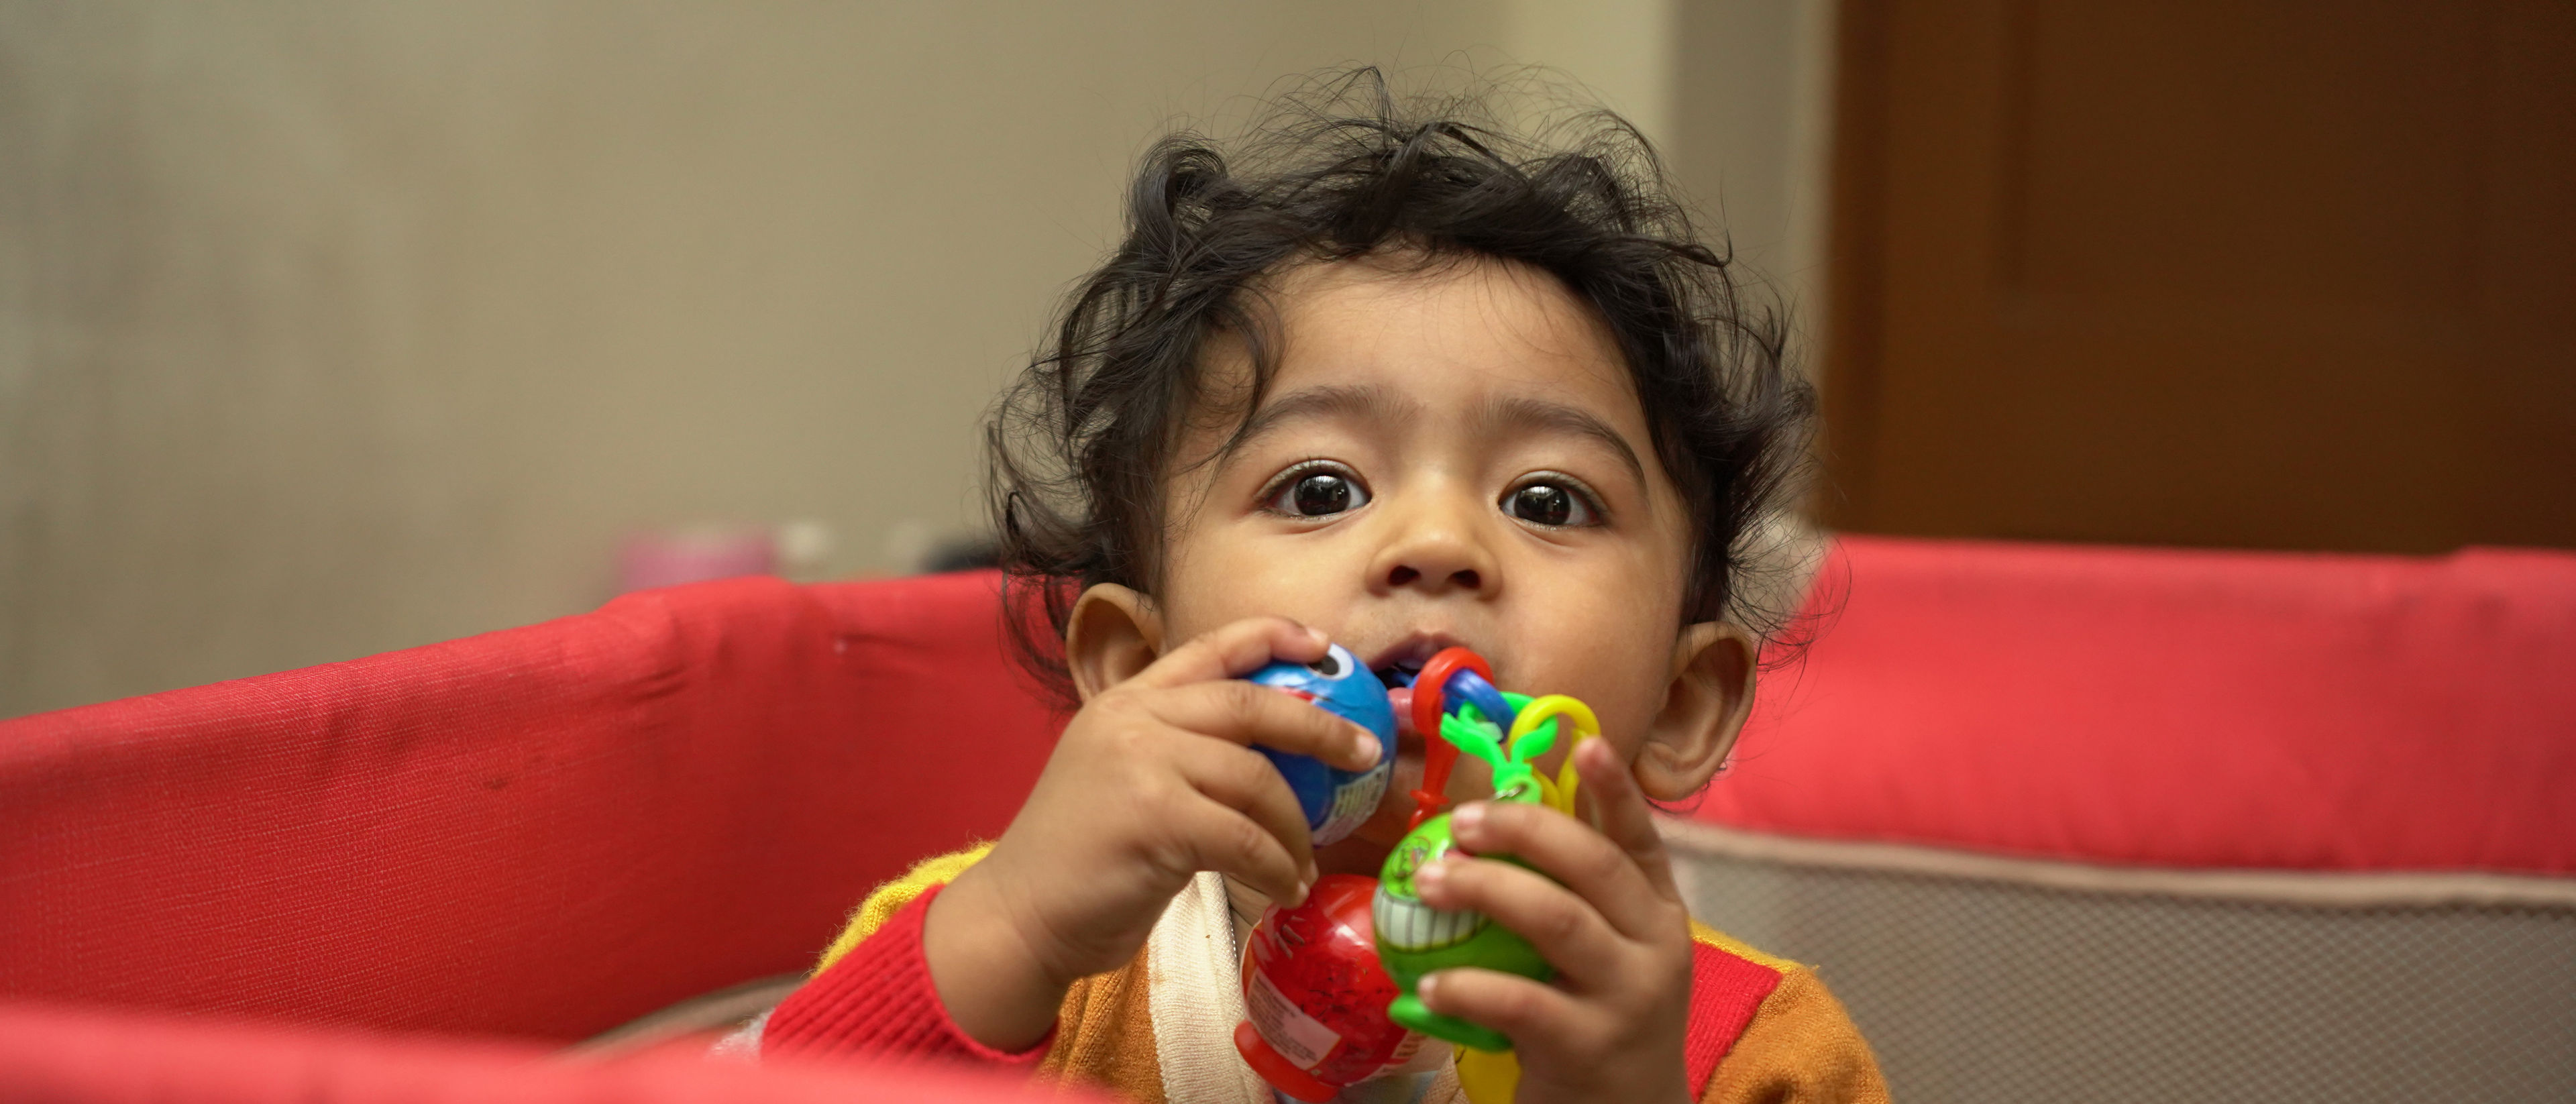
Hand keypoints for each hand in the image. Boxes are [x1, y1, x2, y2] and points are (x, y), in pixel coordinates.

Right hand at [924, 616, 1383, 1050]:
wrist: (1019, 916)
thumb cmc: (1081, 860)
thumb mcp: (1126, 778)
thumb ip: (1183, 751)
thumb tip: (1278, 758)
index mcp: (1128, 699)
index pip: (1211, 646)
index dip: (1274, 636)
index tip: (1324, 644)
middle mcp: (1133, 717)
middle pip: (1251, 705)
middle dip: (1319, 727)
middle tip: (1363, 754)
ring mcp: (1140, 761)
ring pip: (1256, 779)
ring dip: (1297, 827)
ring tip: (1306, 862)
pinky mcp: (1152, 815)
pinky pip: (1244, 836)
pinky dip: (1276, 866)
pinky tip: (1285, 889)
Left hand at [1410, 738, 1694, 1103]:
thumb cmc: (1602, 1016)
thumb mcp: (1610, 950)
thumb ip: (1576, 892)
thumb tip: (1503, 820)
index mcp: (1659, 911)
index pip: (1638, 838)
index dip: (1613, 788)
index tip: (1584, 741)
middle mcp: (1655, 946)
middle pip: (1593, 866)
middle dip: (1523, 831)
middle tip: (1462, 822)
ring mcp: (1627, 997)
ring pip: (1558, 921)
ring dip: (1486, 891)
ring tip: (1428, 882)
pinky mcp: (1589, 1047)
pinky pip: (1521, 1003)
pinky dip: (1470, 986)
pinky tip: (1431, 982)